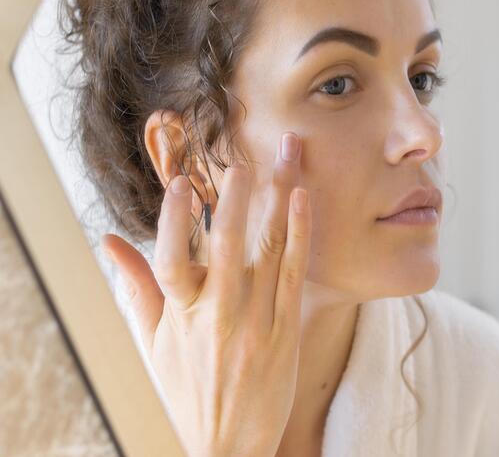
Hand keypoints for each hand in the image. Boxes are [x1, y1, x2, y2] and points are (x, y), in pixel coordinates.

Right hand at [102, 132, 310, 456]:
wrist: (232, 444)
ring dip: (278, 197)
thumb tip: (109, 240)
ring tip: (285, 156)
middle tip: (243, 161)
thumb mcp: (154, 341)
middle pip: (227, 246)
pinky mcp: (288, 328)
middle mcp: (219, 315)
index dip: (172, 221)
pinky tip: (303, 199)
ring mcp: (258, 320)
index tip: (179, 184)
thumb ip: (135, 287)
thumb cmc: (188, 388)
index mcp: (181, 315)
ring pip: (270, 248)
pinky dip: (300, 232)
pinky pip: (296, 271)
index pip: (170, 260)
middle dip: (236, 199)